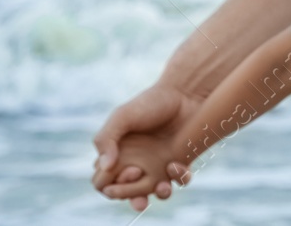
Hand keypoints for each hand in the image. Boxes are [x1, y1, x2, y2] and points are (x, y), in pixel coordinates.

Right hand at [92, 81, 204, 209]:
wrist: (185, 92)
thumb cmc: (150, 102)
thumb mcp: (122, 116)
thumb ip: (106, 138)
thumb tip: (105, 166)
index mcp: (118, 154)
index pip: (105, 183)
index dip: (112, 185)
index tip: (130, 171)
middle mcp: (137, 163)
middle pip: (129, 194)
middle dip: (135, 198)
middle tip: (143, 184)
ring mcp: (159, 164)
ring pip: (155, 192)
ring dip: (159, 194)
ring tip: (163, 186)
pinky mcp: (180, 161)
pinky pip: (179, 179)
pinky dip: (180, 178)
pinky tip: (179, 166)